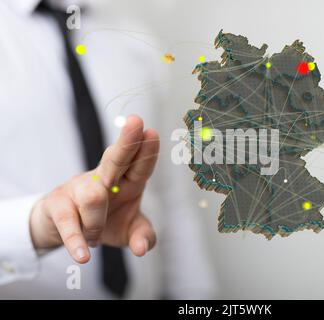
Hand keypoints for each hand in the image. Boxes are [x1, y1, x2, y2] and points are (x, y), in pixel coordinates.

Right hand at [29, 115, 159, 263]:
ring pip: (94, 199)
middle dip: (127, 142)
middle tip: (137, 122)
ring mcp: (79, 188)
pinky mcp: (59, 204)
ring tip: (95, 234)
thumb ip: (143, 236)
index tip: (153, 133)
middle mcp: (105, 179)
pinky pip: (70, 222)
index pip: (140, 165)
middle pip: (116, 158)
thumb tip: (143, 248)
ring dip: (97, 224)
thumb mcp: (128, 231)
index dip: (147, 151)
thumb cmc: (104, 221)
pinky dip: (77, 240)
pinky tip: (83, 255)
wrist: (66, 229)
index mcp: (128, 182)